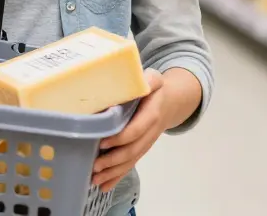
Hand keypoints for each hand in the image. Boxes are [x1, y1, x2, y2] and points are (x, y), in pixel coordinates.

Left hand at [92, 69, 165, 191]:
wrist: (172, 101)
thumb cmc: (157, 88)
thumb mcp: (154, 79)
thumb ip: (148, 80)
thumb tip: (136, 80)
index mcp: (152, 114)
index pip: (137, 129)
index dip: (121, 137)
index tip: (103, 142)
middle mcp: (150, 132)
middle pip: (133, 150)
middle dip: (113, 160)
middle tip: (95, 166)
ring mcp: (146, 142)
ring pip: (131, 161)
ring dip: (113, 172)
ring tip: (96, 180)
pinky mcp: (141, 148)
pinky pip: (130, 164)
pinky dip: (117, 176)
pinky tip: (104, 186)